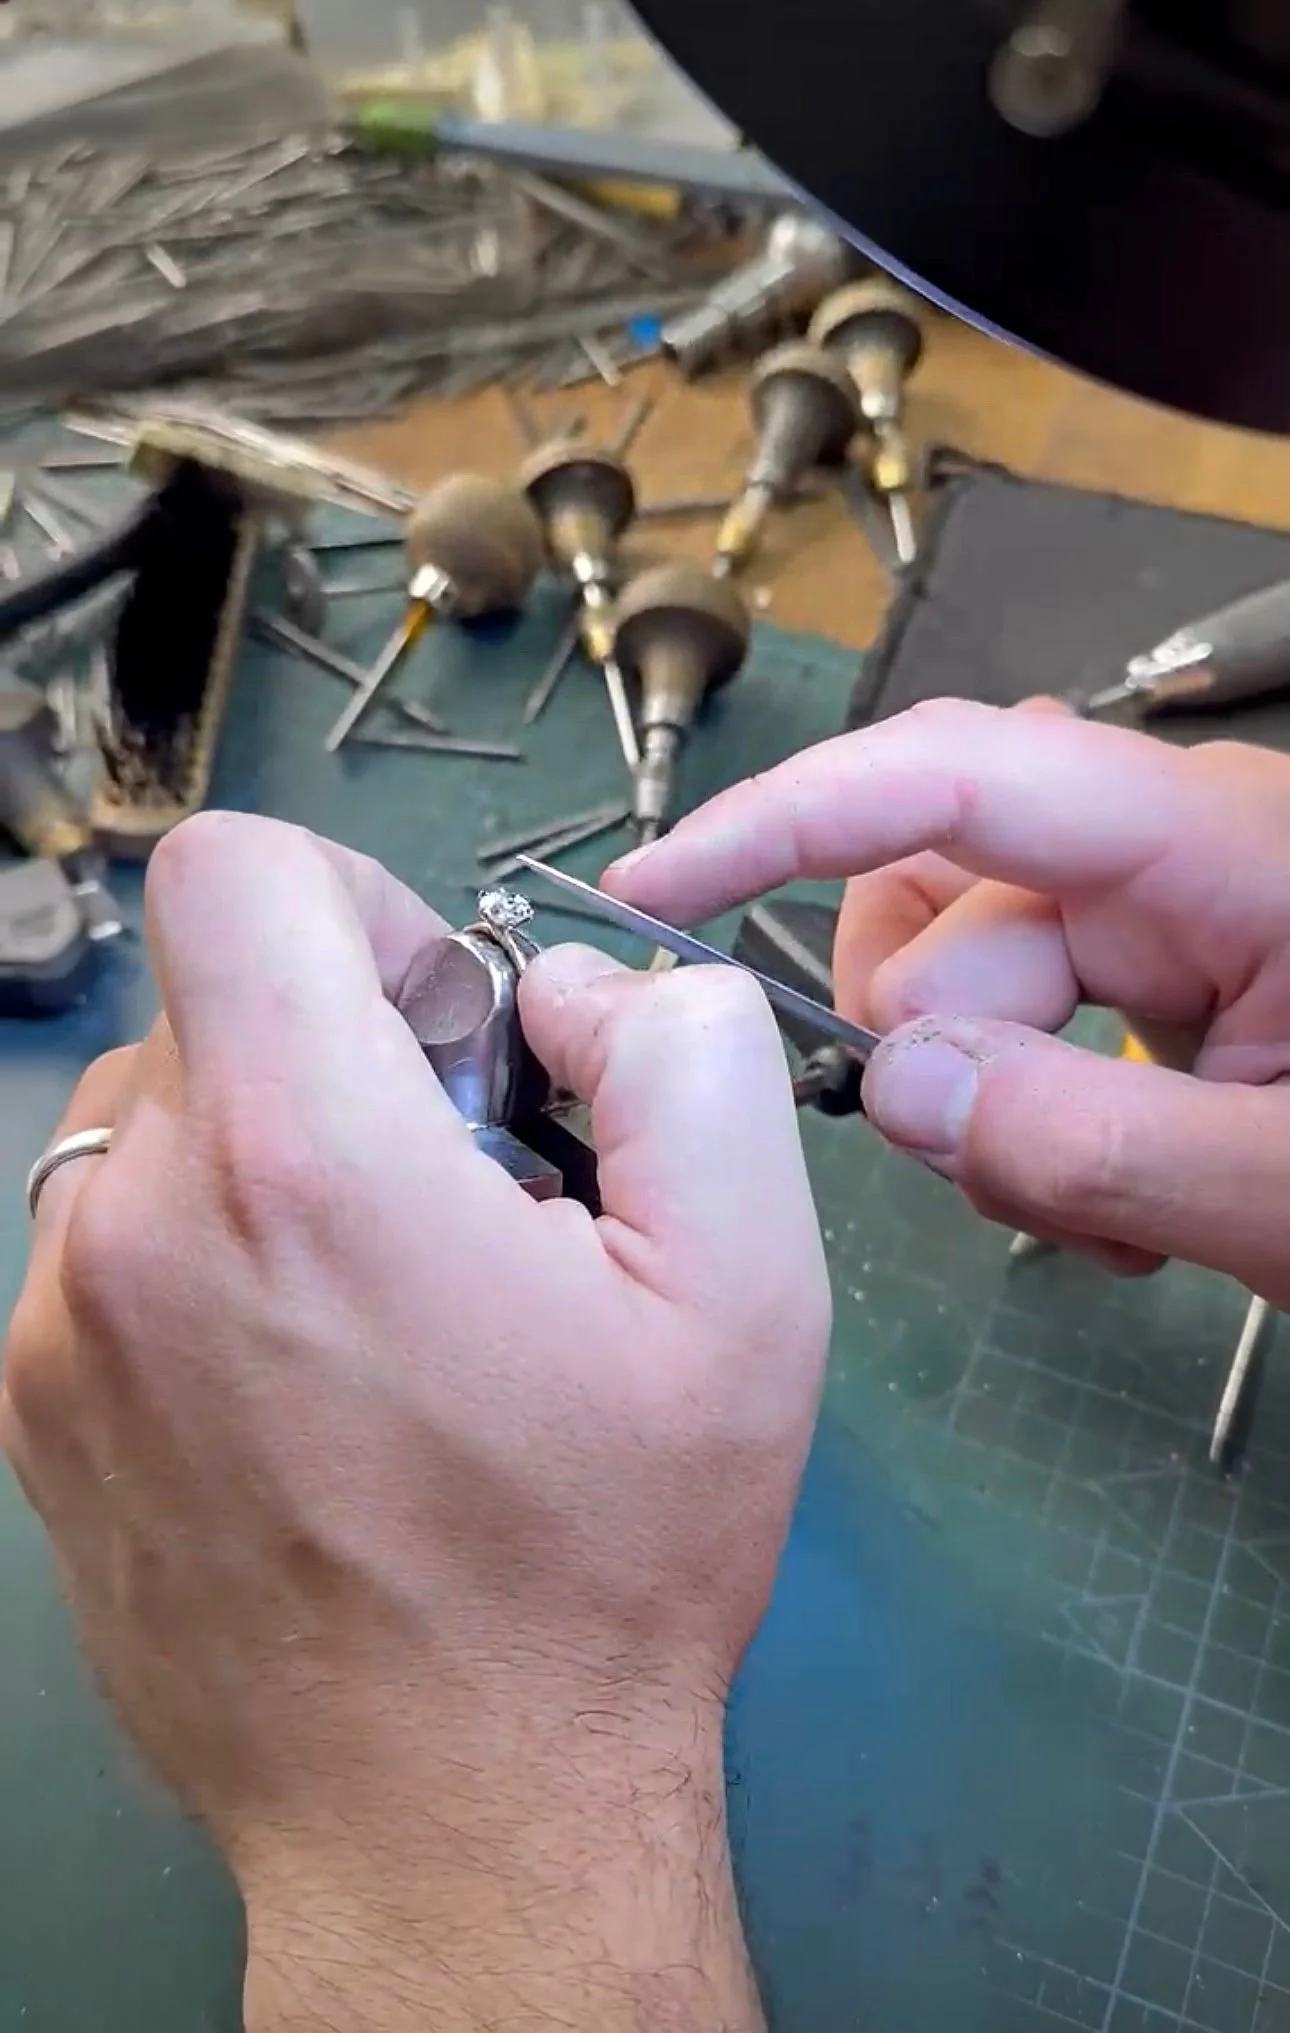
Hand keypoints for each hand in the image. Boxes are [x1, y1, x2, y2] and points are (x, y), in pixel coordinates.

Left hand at [0, 812, 828, 2032]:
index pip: (233, 876)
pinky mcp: (40, 1412)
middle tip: (455, 1186)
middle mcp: (140, 1231)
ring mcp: (63, 1330)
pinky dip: (209, 1252)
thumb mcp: (746, 1293)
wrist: (454, 1818)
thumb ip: (690, 1063)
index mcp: (306, 1167)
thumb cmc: (600, 1568)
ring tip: (383, 1291)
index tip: (437, 1017)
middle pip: (209, 997)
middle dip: (342, 1045)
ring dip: (271, 1150)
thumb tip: (584, 990)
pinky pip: (110, 1241)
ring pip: (154, 1118)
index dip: (354, 898)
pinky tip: (312, 1375)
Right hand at [606, 697, 1289, 1301]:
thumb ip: (1093, 1146)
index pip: (962, 772)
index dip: (789, 815)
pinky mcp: (1181, 972)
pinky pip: (1035, 1013)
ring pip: (974, 959)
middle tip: (981, 1159)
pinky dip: (1030, 1111)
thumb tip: (891, 1085)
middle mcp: (1182, 852)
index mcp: (1224, 851)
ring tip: (1082, 1201)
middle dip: (920, 1024)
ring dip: (976, 1084)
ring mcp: (1179, 912)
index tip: (655, 887)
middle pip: (943, 880)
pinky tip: (1123, 1198)